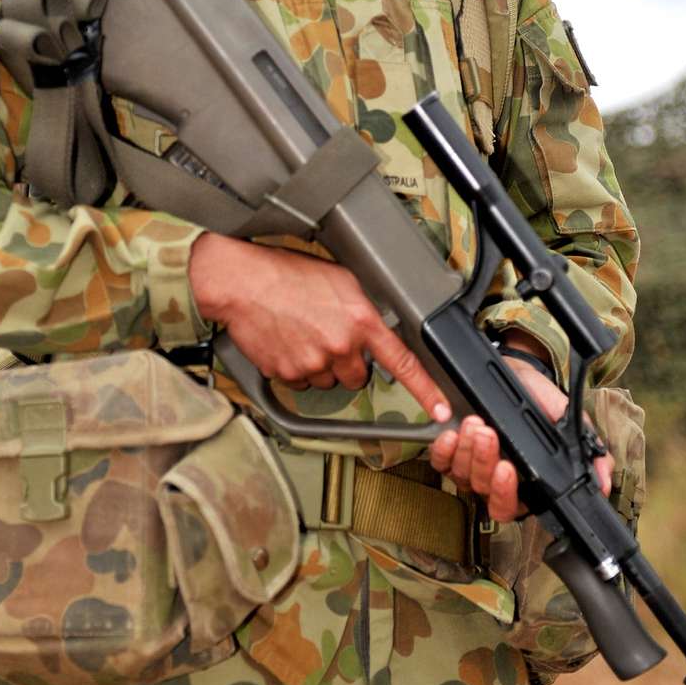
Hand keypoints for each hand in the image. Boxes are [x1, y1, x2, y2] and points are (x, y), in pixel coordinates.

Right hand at [189, 234, 452, 415]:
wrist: (242, 283)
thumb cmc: (288, 274)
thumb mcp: (341, 279)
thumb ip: (364, 308)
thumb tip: (375, 327)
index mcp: (360, 320)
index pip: (403, 362)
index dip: (427, 391)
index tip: (442, 410)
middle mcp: (340, 346)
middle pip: (357, 376)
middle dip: (347, 362)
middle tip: (328, 335)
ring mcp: (313, 363)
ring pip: (328, 381)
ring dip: (321, 365)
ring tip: (302, 333)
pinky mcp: (288, 374)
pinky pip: (301, 383)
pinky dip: (296, 369)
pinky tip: (287, 342)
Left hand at [428, 340, 613, 522]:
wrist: (517, 372)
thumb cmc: (540, 400)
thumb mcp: (566, 420)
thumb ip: (588, 450)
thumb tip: (604, 481)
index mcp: (524, 483)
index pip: (511, 506)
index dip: (506, 493)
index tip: (508, 468)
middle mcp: (495, 481)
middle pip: (483, 491)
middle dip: (484, 462)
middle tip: (489, 433)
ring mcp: (471, 468)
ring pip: (462, 475)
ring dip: (468, 450)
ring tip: (476, 422)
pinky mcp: (451, 451)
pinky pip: (441, 462)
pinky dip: (443, 449)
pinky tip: (451, 433)